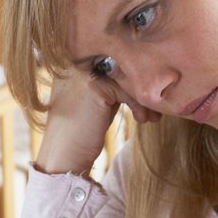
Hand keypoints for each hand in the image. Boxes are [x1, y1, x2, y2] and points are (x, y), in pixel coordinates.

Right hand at [34, 69, 160, 174]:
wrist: (62, 160)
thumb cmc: (79, 134)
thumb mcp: (93, 102)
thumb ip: (108, 84)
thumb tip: (138, 74)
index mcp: (69, 63)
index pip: (110, 57)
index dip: (130, 76)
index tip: (145, 95)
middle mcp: (72, 63)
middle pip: (119, 65)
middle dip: (139, 85)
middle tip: (154, 106)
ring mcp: (81, 72)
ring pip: (125, 77)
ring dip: (142, 97)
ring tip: (152, 116)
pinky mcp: (93, 86)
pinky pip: (126, 89)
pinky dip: (138, 104)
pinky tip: (141, 119)